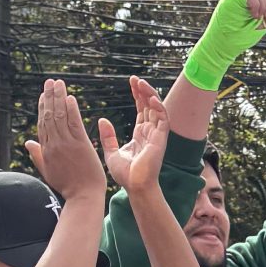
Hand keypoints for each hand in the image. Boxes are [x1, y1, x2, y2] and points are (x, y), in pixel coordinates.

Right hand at [24, 75, 105, 203]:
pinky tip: (70, 97)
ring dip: (58, 97)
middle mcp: (54, 144)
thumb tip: (28, 142)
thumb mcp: (47, 171)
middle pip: (49, 116)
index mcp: (46, 150)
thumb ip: (37, 155)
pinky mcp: (80, 144)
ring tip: (58, 83)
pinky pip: (73, 122)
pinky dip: (71, 109)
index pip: (42, 124)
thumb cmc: (68, 186)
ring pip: (59, 116)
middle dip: (48, 97)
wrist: (83, 197)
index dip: (42, 107)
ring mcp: (66, 144)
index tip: (43, 95)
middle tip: (49, 82)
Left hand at [96, 77, 169, 197]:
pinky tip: (150, 98)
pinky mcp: (161, 139)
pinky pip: (163, 119)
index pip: (141, 109)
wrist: (135, 187)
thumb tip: (102, 120)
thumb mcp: (111, 152)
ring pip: (157, 109)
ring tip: (141, 83)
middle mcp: (150, 132)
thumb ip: (108, 136)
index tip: (131, 82)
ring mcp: (157, 135)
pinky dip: (158, 107)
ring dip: (150, 95)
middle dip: (143, 91)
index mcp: (141, 134)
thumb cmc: (126, 175)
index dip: (137, 95)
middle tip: (134, 78)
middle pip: (149, 106)